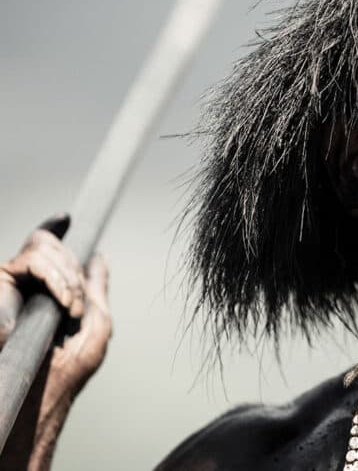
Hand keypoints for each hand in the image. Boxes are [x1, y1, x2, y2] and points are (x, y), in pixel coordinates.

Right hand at [0, 214, 111, 470]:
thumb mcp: (95, 321)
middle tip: (76, 307)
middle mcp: (25, 282)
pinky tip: (64, 304)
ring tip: (70, 309)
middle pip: (52, 242)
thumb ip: (96, 287)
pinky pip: (35, 261)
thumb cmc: (67, 366)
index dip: (54, 228)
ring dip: (69, 278)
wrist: (42, 388)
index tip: (67, 218)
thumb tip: (100, 256)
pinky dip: (58, 280)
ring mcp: (10, 282)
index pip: (46, 247)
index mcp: (46, 289)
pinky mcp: (1, 283)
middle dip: (75, 271)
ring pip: (44, 246)